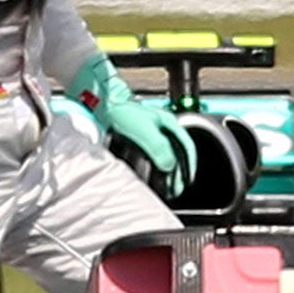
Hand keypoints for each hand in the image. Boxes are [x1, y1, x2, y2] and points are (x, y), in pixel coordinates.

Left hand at [69, 51, 196, 197]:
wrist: (103, 105)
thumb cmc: (122, 111)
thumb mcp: (146, 130)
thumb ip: (160, 148)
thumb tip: (168, 165)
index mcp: (169, 123)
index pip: (187, 146)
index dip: (190, 164)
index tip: (187, 179)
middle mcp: (162, 127)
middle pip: (177, 153)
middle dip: (179, 171)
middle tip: (176, 187)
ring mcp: (151, 132)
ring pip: (165, 155)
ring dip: (167, 170)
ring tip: (165, 185)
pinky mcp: (139, 137)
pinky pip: (152, 155)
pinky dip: (154, 167)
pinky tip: (150, 174)